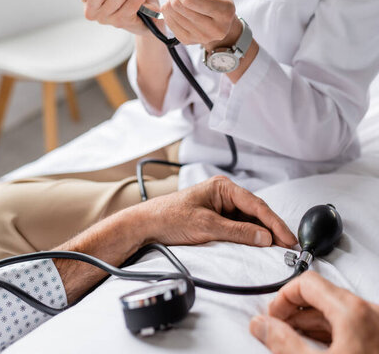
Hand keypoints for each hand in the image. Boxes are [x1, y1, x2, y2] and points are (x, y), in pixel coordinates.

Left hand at [54, 175, 295, 302]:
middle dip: (272, 228)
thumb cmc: (170, 217)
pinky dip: (250, 236)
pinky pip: (239, 226)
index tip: (288, 238)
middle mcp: (224, 193)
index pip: (256, 204)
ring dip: (262, 233)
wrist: (146, 225)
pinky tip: (259, 245)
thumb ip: (238, 232)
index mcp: (223, 187)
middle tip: (289, 246)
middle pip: (256, 211)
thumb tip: (265, 237)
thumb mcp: (207, 226)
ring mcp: (220, 206)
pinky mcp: (216, 218)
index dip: (275, 223)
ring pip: (249, 220)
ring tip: (278, 248)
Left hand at [162, 0, 241, 49]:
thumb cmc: (218, 2)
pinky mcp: (188, 41)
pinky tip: (177, 8)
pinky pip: (168, 21)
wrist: (221, 26)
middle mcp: (213, 29)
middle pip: (178, 5)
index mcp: (224, 12)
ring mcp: (199, 37)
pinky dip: (169, 11)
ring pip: (170, 12)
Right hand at [250, 271, 378, 352]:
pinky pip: (352, 328)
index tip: (272, 318)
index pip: (307, 283)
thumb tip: (262, 325)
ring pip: (337, 313)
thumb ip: (283, 343)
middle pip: (322, 296)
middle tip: (278, 333)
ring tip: (295, 347)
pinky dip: (331, 335)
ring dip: (312, 326)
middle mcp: (371, 313)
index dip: (283, 299)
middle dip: (296, 314)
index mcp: (353, 312)